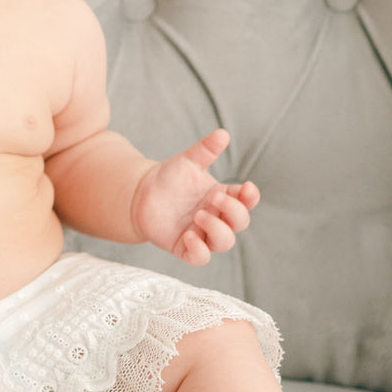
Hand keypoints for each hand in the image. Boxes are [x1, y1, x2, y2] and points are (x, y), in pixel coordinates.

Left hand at [131, 129, 258, 266]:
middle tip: (213, 198)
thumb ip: (205, 150)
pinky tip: (189, 236)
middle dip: (232, 211)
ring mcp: (202, 234)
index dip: (251, 197)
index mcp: (222, 196)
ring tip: (199, 215)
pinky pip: (200, 258)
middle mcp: (216, 217)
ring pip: (224, 242)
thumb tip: (223, 133)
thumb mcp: (187, 161)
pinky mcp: (185, 247)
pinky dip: (199, 250)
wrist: (141, 194)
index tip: (246, 187)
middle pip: (240, 222)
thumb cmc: (170, 177)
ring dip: (217, 230)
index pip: (247, 201)